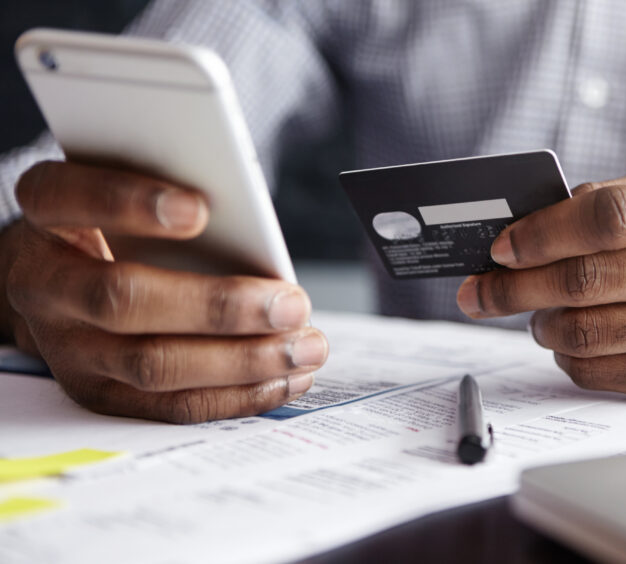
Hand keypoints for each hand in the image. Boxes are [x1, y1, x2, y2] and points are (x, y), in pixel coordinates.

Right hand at [3, 161, 327, 422]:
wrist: (56, 281)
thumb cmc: (115, 225)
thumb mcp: (128, 193)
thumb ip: (173, 197)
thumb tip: (253, 231)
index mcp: (47, 215)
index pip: (69, 198)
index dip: (129, 202)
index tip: (199, 209)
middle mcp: (45, 285)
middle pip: (122, 301)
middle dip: (218, 307)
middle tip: (290, 304)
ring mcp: (67, 348)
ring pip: (153, 366)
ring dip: (243, 361)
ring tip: (305, 347)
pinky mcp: (100, 394)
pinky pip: (171, 406)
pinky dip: (238, 395)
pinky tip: (286, 378)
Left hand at [456, 173, 625, 403]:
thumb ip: (622, 199)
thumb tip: (537, 220)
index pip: (608, 217)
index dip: (541, 232)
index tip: (502, 247)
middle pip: (586, 279)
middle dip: (515, 286)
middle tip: (481, 291)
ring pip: (585, 330)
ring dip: (540, 323)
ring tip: (534, 313)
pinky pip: (600, 372)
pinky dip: (567, 356)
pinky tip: (568, 341)